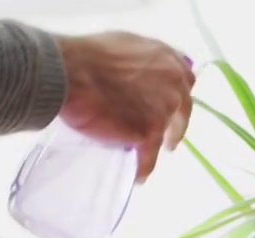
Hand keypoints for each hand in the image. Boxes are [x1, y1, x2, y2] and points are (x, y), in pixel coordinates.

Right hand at [54, 32, 194, 180]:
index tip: (174, 107)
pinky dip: (144, 167)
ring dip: (159, 145)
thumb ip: (142, 61)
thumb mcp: (124, 45)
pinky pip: (149, 155)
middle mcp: (172, 82)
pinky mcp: (150, 130)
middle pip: (183, 109)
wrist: (70, 72)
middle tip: (169, 139)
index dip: (178, 95)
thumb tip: (142, 75)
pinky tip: (139, 175)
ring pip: (166, 133)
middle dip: (176, 125)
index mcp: (166, 58)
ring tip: (148, 155)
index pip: (185, 80)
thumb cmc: (86, 56)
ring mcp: (163, 107)